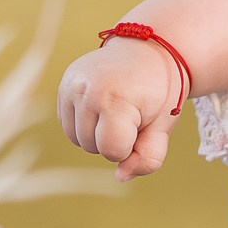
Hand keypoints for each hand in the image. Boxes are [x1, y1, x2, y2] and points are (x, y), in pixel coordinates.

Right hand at [57, 38, 179, 180]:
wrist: (148, 50)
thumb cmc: (159, 91)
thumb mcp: (164, 125)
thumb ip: (148, 157)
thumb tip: (121, 176)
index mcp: (115, 99)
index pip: (112, 150)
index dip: (129, 146)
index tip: (141, 125)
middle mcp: (86, 90)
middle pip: (92, 147)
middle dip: (114, 139)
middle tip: (131, 113)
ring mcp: (71, 85)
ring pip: (77, 139)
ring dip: (97, 134)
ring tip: (116, 109)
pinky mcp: (63, 84)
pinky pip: (67, 124)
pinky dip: (85, 123)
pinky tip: (101, 105)